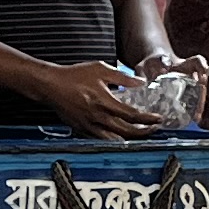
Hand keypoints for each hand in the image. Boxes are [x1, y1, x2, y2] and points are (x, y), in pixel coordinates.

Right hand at [49, 63, 163, 140]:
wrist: (50, 85)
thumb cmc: (73, 76)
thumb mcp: (100, 69)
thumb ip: (122, 77)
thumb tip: (140, 82)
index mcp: (104, 101)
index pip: (132, 115)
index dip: (148, 119)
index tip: (158, 119)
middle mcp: (97, 117)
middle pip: (126, 132)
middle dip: (144, 132)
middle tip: (154, 128)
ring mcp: (89, 126)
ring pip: (115, 140)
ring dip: (130, 138)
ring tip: (141, 133)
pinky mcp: (82, 130)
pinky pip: (102, 139)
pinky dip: (115, 139)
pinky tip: (121, 135)